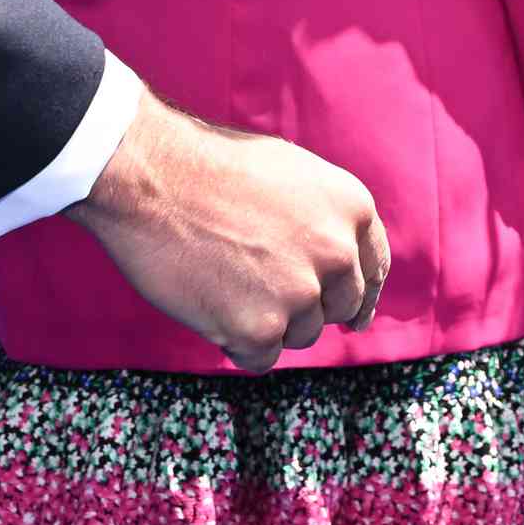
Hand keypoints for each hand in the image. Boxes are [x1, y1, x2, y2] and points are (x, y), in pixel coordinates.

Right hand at [64, 101, 390, 370]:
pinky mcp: (259, 329)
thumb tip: (338, 258)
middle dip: (307, 306)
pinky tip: (209, 306)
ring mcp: (300, 294)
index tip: (353, 314)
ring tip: (222, 281)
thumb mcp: (291, 173)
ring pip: (299, 334)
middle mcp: (337, 254)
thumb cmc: (208, 166)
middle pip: (339, 307)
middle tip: (260, 289)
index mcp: (352, 208)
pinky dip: (235, 343)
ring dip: (266, 322)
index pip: (373, 269)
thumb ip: (323, 217)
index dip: (360, 294)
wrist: (151, 176)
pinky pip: (259, 358)